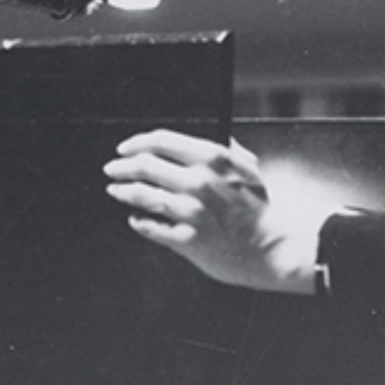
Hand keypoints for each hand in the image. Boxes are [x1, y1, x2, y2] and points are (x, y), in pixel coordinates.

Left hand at [102, 129, 323, 294]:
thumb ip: (225, 148)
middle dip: (122, 166)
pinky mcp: (187, 239)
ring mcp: (191, 211)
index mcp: (212, 158)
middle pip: (145, 165)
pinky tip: (135, 218)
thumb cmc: (260, 209)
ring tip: (115, 190)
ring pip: (142, 194)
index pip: (161, 141)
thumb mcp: (247, 168)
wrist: (272, 249)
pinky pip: (151, 227)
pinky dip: (139, 221)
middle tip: (113, 168)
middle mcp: (198, 182)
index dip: (136, 142)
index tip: (124, 148)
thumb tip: (209, 134)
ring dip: (123, 191)